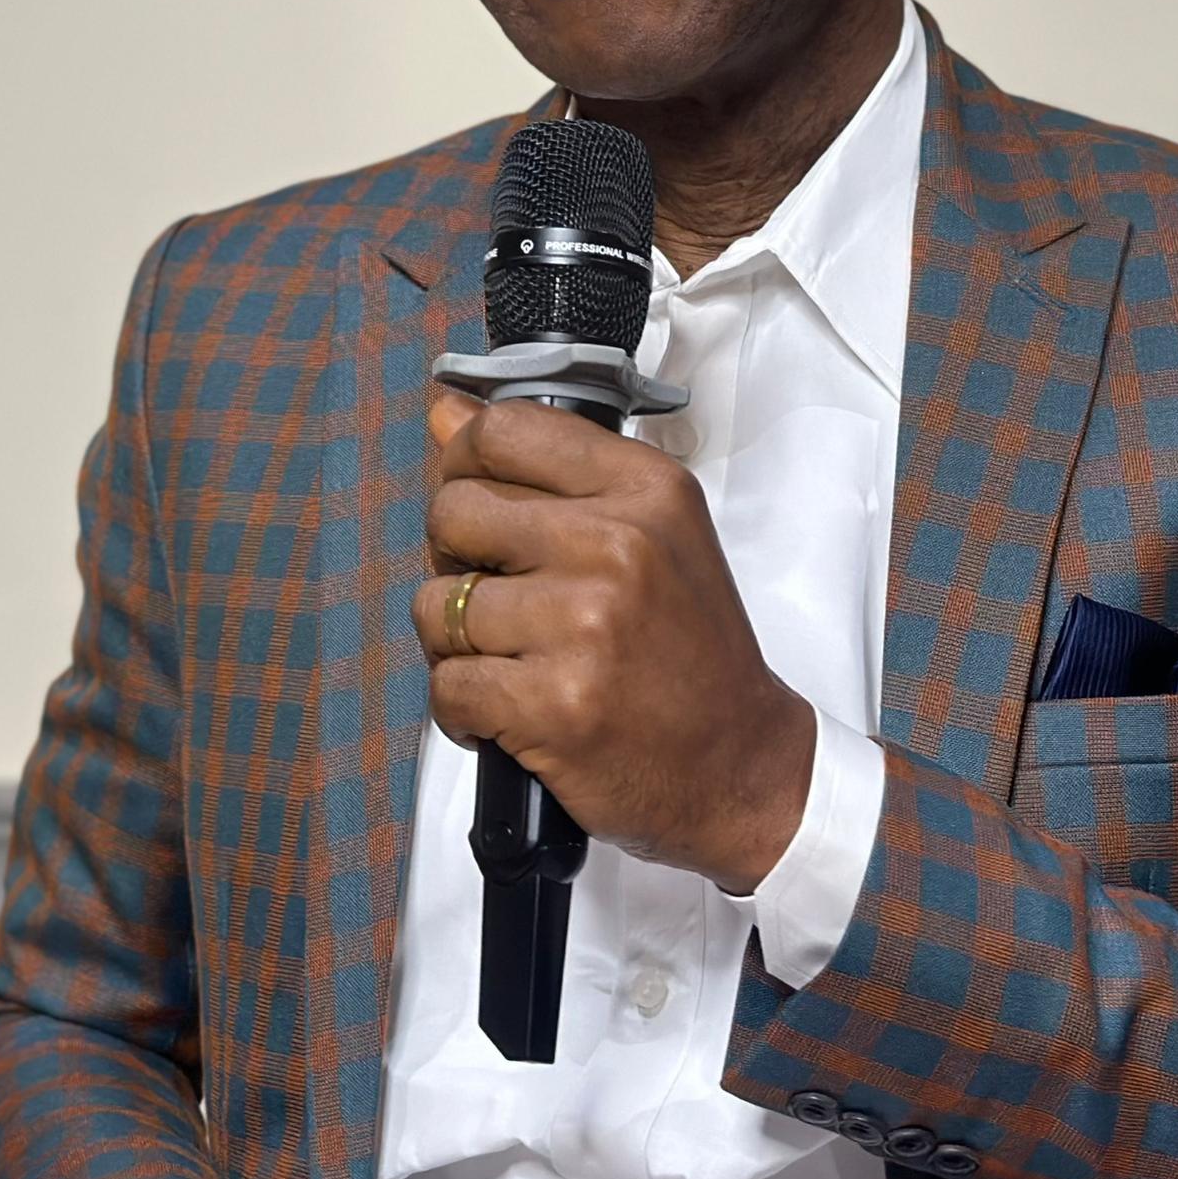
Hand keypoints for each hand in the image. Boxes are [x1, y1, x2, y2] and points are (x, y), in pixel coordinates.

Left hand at [413, 392, 815, 890]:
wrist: (739, 764)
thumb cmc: (690, 652)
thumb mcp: (650, 535)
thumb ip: (548, 473)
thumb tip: (448, 413)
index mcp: (646, 489)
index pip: (505, 430)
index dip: (467, 465)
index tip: (480, 503)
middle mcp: (619, 545)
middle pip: (455, 512)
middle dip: (456, 559)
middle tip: (503, 597)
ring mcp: (585, 625)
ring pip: (438, 605)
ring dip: (458, 644)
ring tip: (515, 662)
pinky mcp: (554, 703)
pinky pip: (447, 684)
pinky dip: (463, 708)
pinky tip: (510, 711)